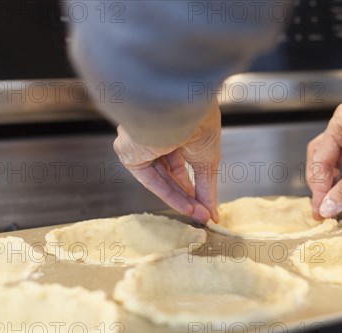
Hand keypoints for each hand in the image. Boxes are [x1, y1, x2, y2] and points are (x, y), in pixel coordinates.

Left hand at [114, 102, 220, 222]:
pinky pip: (148, 178)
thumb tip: (213, 214)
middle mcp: (154, 134)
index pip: (180, 160)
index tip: (206, 203)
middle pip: (170, 172)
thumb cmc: (198, 123)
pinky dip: (168, 194)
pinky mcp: (128, 151)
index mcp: (174, 127)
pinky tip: (186, 207)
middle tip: (204, 213)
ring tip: (199, 214)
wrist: (179, 109)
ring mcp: (139, 143)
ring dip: (181, 198)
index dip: (194, 183)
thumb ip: (208, 189)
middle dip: (189, 195)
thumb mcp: (208, 160)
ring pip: (160, 178)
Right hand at [306, 103, 341, 218]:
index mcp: (341, 122)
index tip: (319, 206)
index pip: (319, 158)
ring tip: (335, 208)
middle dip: (323, 185)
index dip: (318, 185)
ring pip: (339, 168)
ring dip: (337, 188)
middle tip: (322, 207)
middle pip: (324, 161)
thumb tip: (328, 207)